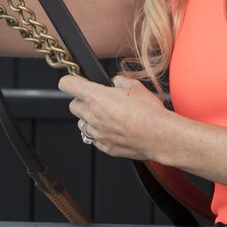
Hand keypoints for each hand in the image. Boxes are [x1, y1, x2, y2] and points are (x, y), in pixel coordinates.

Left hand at [58, 73, 172, 159]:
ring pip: (82, 124)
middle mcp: (91, 116)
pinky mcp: (104, 147)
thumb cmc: (148, 111)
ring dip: (90, 118)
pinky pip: (95, 138)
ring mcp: (97, 133)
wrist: (159, 135)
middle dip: (82, 101)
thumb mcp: (134, 85)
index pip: (67, 84)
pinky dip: (100, 133)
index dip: (70, 80)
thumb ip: (118, 81)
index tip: (75, 81)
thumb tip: (115, 82)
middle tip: (98, 99)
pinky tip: (115, 129)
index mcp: (95, 97)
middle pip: (73, 105)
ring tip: (108, 116)